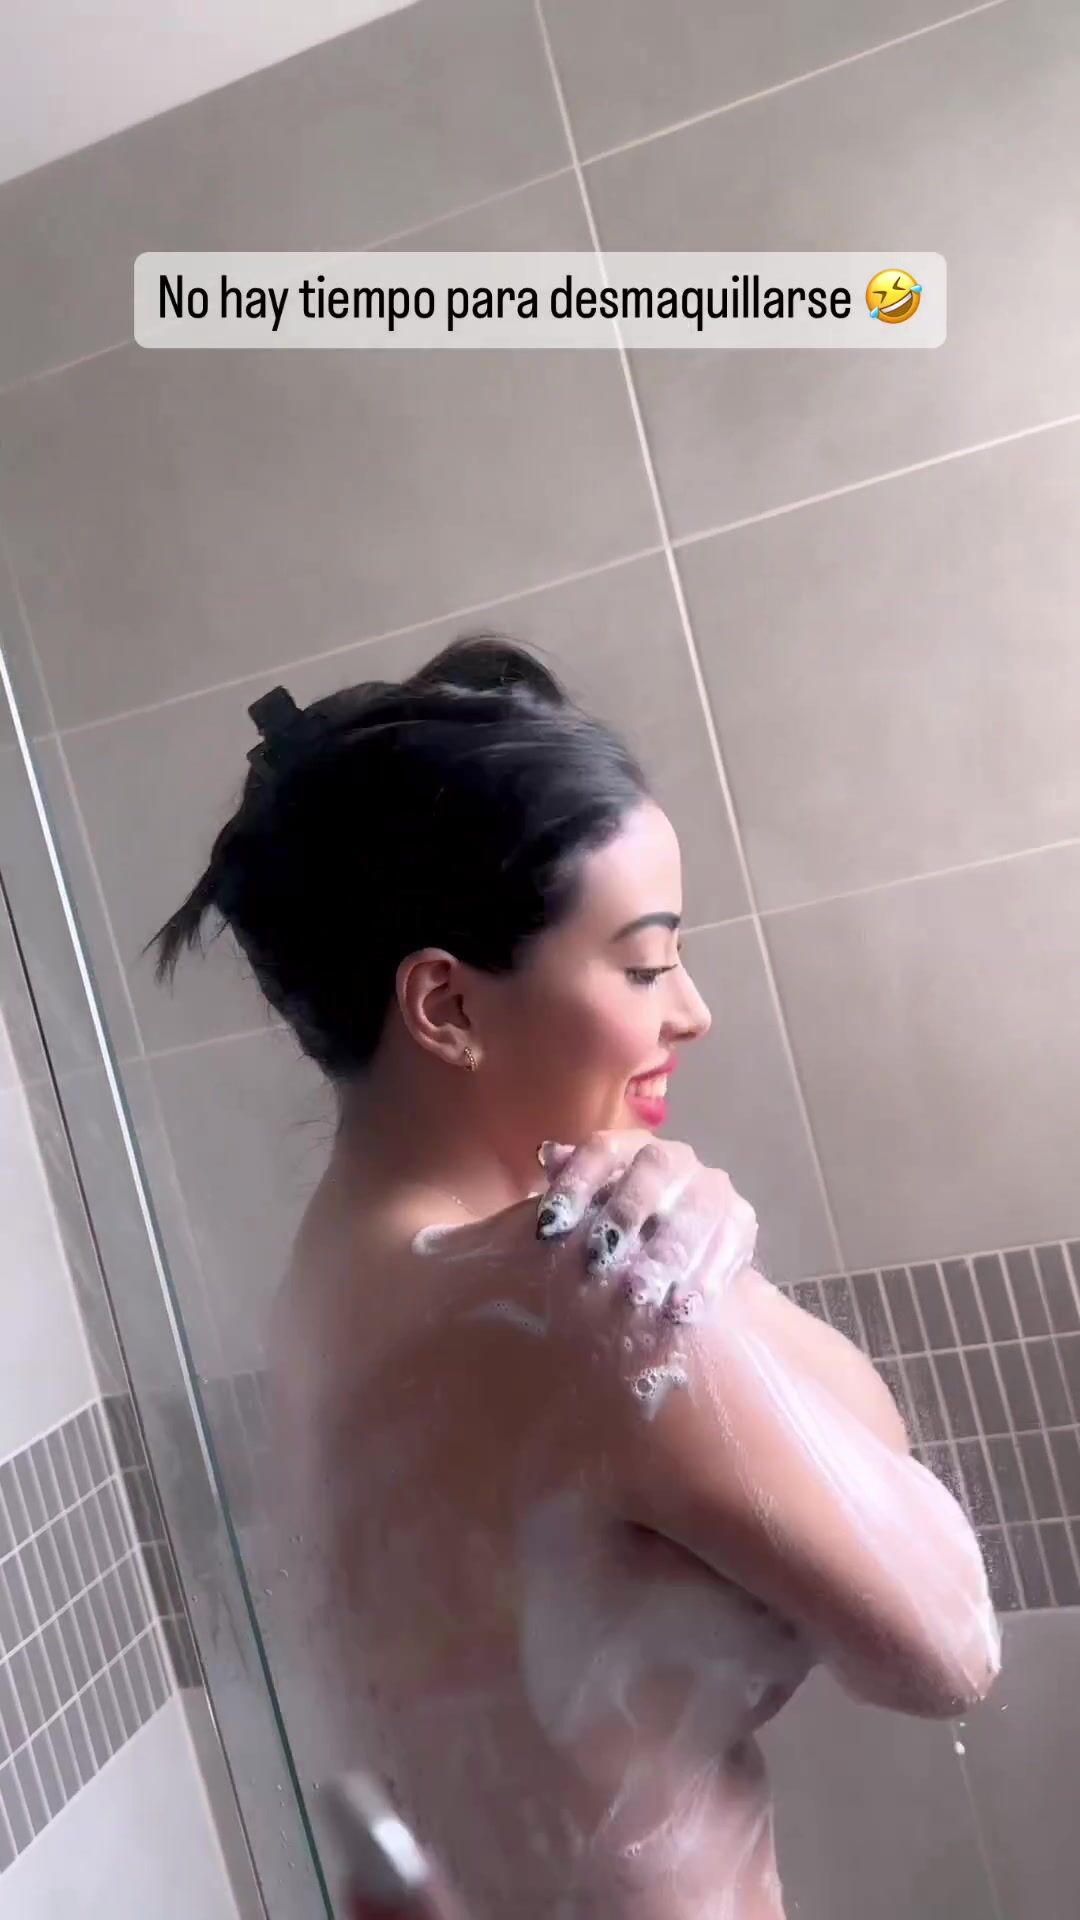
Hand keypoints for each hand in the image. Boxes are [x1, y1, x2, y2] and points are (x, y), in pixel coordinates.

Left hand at [536, 1132, 757, 1324]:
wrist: (684, 1252)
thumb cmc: (618, 1227)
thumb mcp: (589, 1208)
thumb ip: (569, 1184)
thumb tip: (548, 1155)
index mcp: (630, 1147)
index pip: (601, 1150)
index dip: (575, 1184)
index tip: (548, 1229)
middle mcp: (675, 1158)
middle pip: (653, 1169)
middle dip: (625, 1213)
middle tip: (599, 1260)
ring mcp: (712, 1188)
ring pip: (695, 1209)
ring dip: (666, 1254)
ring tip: (638, 1295)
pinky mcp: (741, 1221)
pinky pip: (728, 1246)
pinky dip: (704, 1282)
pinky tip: (679, 1312)